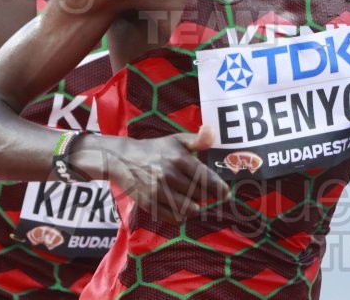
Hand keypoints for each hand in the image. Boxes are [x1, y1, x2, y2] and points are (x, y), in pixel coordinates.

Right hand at [107, 126, 230, 223]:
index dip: (220, 189)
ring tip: (191, 200)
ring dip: (194, 207)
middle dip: (204, 195)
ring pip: (189, 209)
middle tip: (201, 192)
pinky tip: (179, 207)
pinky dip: (181, 215)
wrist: (123, 159)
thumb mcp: (176, 140)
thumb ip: (197, 140)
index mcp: (179, 159)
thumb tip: (212, 131)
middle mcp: (169, 175)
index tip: (226, 194)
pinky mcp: (150, 204)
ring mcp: (158, 191)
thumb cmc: (155, 149)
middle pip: (200, 195)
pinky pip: (174, 218)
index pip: (206, 179)